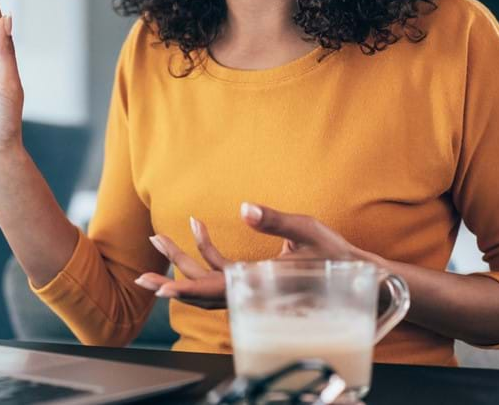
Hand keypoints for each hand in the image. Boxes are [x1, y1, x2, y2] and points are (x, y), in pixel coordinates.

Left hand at [133, 202, 387, 308]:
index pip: (215, 290)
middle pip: (202, 289)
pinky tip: (197, 226)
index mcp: (260, 284)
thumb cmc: (334, 254)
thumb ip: (275, 219)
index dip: (186, 290)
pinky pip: (222, 269)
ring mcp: (250, 285)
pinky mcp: (253, 278)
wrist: (357, 274)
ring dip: (182, 261)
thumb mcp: (307, 230)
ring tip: (158, 237)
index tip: (161, 289)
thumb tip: (245, 208)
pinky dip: (206, 251)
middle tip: (141, 275)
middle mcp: (250, 289)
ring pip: (208, 280)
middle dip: (171, 278)